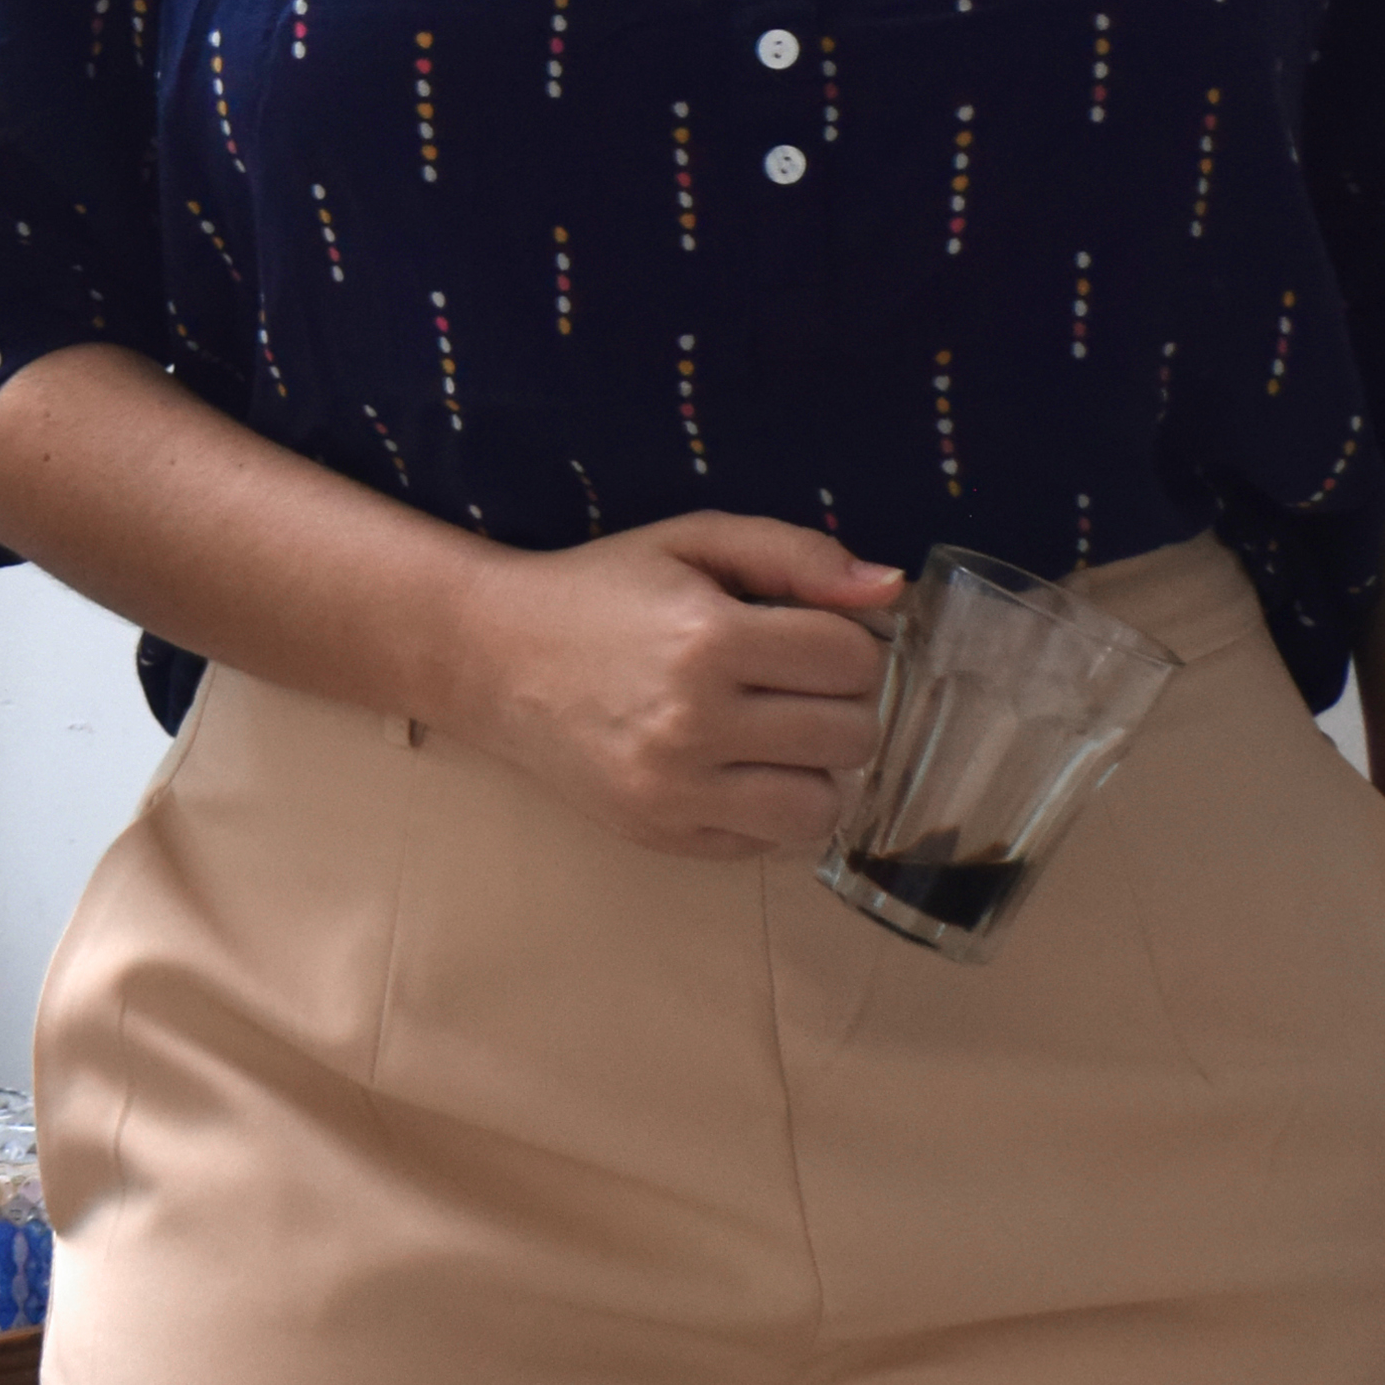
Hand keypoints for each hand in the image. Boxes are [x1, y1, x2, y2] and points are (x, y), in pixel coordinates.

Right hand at [438, 517, 905, 857]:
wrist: (491, 658)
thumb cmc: (601, 592)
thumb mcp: (691, 542)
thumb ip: (796, 553)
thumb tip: (892, 587)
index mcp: (706, 637)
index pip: (853, 658)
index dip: (847, 642)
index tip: (808, 637)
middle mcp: (693, 720)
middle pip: (851, 734)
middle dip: (838, 703)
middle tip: (791, 684)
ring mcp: (675, 788)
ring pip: (823, 804)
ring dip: (813, 767)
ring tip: (773, 734)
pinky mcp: (662, 834)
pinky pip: (771, 842)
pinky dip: (770, 806)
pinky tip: (734, 767)